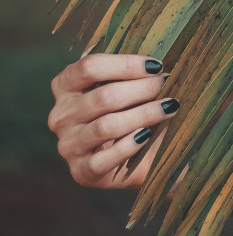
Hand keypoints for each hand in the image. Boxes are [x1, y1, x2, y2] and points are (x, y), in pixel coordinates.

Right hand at [48, 53, 179, 188]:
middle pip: (102, 96)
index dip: (125, 64)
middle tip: (164, 86)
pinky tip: (147, 135)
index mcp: (65, 86)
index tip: (155, 66)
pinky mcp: (81, 171)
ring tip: (168, 107)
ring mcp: (68, 145)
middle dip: (141, 89)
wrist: (135, 157)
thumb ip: (131, 74)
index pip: (89, 67)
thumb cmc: (129, 110)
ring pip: (107, 126)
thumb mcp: (125, 86)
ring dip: (143, 114)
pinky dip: (129, 145)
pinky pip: (105, 158)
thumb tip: (157, 66)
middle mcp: (61, 115)